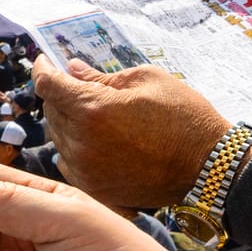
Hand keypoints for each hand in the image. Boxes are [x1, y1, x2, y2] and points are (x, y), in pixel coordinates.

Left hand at [32, 55, 230, 208]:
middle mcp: (82, 142)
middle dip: (60, 95)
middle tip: (76, 86)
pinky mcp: (95, 189)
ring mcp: (86, 170)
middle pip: (51, 111)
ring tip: (93, 115)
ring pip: (58, 137)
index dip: (42, 69)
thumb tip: (72, 69)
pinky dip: (74, 148)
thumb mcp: (147, 80)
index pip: (48, 85)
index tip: (43, 61)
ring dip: (68, 122)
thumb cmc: (184, 116)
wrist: (209, 167)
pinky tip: (94, 140)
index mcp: (93, 109)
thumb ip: (102, 76)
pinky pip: (68, 163)